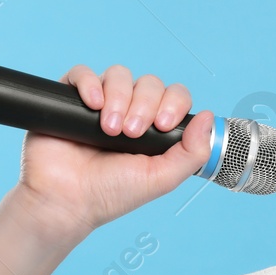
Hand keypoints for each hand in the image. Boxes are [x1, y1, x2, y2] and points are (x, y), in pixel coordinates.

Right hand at [15, 63, 214, 239]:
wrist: (66, 200)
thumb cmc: (111, 193)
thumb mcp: (161, 178)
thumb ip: (192, 152)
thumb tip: (209, 117)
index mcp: (154, 129)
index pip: (174, 96)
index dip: (173, 103)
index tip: (162, 125)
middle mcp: (129, 112)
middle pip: (148, 84)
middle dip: (143, 105)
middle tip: (130, 133)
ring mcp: (100, 103)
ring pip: (119, 75)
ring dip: (119, 98)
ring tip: (109, 129)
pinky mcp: (71, 99)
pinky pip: (83, 73)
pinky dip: (90, 83)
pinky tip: (93, 105)